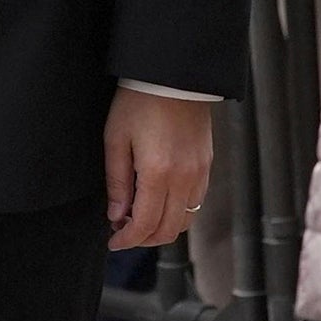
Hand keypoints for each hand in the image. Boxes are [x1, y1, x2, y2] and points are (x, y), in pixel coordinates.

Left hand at [103, 86, 212, 249]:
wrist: (172, 78)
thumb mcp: (115, 139)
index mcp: (158, 173)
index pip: (146, 223)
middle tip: (122, 235)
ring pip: (185, 220)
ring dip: (162, 229)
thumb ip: (117, 182)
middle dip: (144, 239)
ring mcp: (200, 174)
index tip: (112, 243)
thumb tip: (117, 216)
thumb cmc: (138, 103)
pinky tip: (158, 206)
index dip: (128, 239)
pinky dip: (177, 214)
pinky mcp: (207, 167)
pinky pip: (195, 203)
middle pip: (169, 229)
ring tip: (137, 221)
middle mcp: (185, 179)